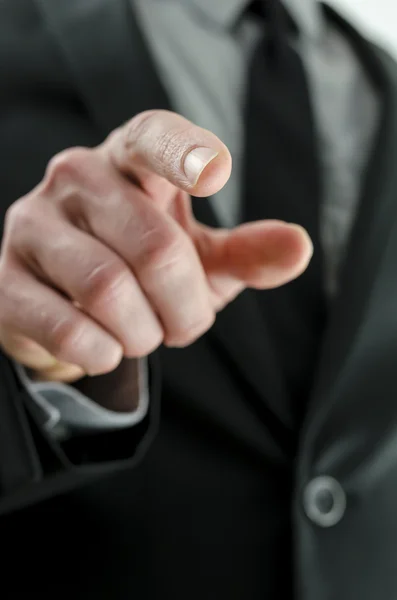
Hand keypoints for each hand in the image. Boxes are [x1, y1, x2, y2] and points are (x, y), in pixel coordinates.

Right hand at [0, 110, 311, 382]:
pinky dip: (101, 353)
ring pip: (107, 290)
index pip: (155, 137)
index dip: (185, 154)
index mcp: (131, 158)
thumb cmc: (143, 269)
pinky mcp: (3, 278)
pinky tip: (104, 349)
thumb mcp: (201, 258)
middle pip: (154, 248)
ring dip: (143, 334)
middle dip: (183, 308)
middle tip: (183, 325)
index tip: (212, 176)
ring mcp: (32, 223)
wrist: (70, 304)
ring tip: (143, 336)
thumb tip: (299, 248)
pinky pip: (65, 328)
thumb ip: (247, 252)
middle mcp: (77, 176)